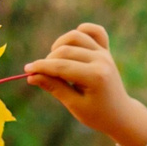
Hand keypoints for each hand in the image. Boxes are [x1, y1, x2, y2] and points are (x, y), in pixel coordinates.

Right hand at [26, 23, 146, 145]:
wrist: (120, 114)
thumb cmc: (96, 114)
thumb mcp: (74, 105)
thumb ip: (54, 87)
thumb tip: (31, 76)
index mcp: (95, 76)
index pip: (61, 66)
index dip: (41, 67)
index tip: (26, 71)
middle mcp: (101, 60)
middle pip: (65, 50)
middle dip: (48, 61)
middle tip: (41, 75)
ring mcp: (104, 53)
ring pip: (76, 36)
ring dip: (60, 45)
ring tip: (55, 62)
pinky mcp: (106, 50)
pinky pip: (94, 31)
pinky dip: (82, 31)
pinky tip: (72, 45)